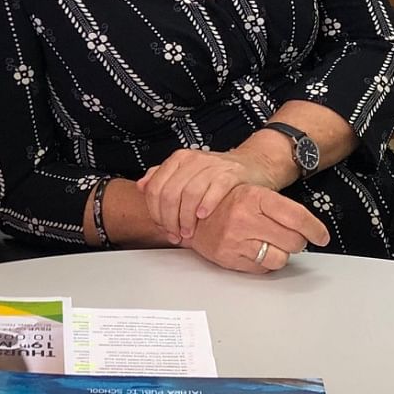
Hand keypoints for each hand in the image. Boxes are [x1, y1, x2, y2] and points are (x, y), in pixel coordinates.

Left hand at [139, 148, 280, 243]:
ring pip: (190, 194)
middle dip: (170, 219)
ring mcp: (212, 166)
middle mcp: (193, 160)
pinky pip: (214, 190)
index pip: (155, 187)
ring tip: (189, 232)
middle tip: (175, 234)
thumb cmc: (217, 174)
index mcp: (178, 159)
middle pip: (170, 193)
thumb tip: (141, 186)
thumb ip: (162, 177)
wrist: (252, 164)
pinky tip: (203, 217)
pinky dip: (206, 205)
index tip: (162, 226)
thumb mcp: (186, 173)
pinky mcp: (231, 174)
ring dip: (186, 218)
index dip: (155, 212)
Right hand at [181, 184, 329, 273]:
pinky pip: (262, 268)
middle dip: (297, 241)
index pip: (297, 216)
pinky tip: (256, 250)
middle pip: (293, 241)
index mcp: (254, 196)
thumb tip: (309, 226)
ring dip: (281, 254)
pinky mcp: (229, 258)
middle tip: (290, 237)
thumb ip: (280, 207)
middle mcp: (245, 218)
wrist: (190, 215)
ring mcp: (236, 240)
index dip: (315, 229)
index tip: (321, 235)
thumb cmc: (225, 203)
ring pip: (280, 258)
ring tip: (270, 243)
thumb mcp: (253, 193)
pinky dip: (265, 262)